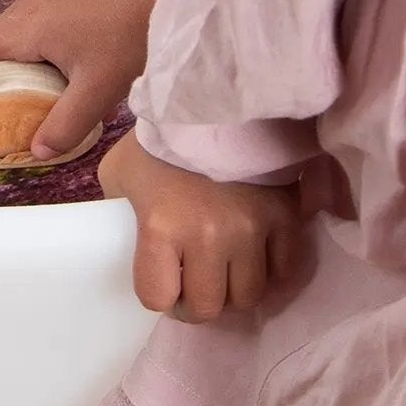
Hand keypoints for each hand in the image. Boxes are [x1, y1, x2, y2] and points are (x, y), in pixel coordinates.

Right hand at [0, 0, 163, 157]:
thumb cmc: (126, 43)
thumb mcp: (96, 93)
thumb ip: (63, 126)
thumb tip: (36, 152)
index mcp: (28, 24)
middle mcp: (27, 2)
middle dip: (0, 74)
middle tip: (8, 106)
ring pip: (15, 30)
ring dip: (20, 58)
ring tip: (34, 90)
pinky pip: (33, 19)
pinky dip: (35, 42)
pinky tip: (57, 63)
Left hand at [98, 130, 305, 320]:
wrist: (211, 98)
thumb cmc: (159, 139)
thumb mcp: (119, 173)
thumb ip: (119, 211)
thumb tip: (121, 242)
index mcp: (162, 225)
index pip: (158, 297)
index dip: (158, 293)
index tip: (162, 281)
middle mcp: (209, 235)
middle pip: (208, 306)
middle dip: (196, 300)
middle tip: (194, 282)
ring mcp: (251, 228)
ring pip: (249, 296)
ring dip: (233, 289)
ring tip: (225, 271)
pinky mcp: (285, 216)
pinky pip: (285, 270)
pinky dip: (271, 271)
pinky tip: (256, 257)